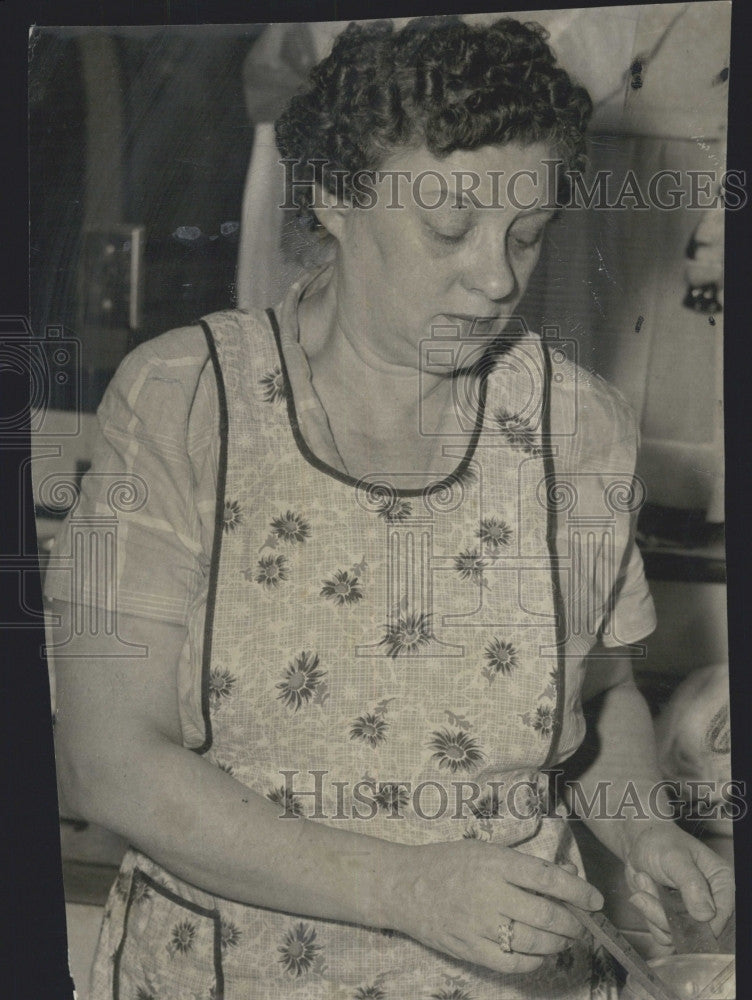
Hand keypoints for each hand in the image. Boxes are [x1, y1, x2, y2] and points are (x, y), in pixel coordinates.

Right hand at [391, 840, 603, 974]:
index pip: (547, 878)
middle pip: (547, 916)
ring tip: (564, 938)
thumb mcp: (484, 849)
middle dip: (573, 923)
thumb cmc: (447, 862)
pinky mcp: (470, 949)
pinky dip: (535, 961)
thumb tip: (566, 874)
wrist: (403, 885)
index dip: (577, 890)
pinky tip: (540, 953)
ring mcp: (479, 925)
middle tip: (581, 923)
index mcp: (495, 862)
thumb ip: (522, 863)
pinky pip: (514, 963)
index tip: (595, 900)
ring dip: (558, 943)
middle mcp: (489, 893)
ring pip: (535, 943)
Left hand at [623, 821, 733, 952]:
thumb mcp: (675, 857)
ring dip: (652, 909)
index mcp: (721, 881)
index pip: (723, 915)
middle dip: (666, 911)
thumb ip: (691, 884)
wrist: (636, 842)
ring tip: (644, 878)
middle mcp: (709, 900)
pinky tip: (642, 890)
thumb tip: (706, 915)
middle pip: (696, 930)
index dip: (703, 923)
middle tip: (646, 881)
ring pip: (675, 933)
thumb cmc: (659, 842)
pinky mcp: (672, 919)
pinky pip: (661, 933)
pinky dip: (647, 913)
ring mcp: (690, 912)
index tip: (678, 914)